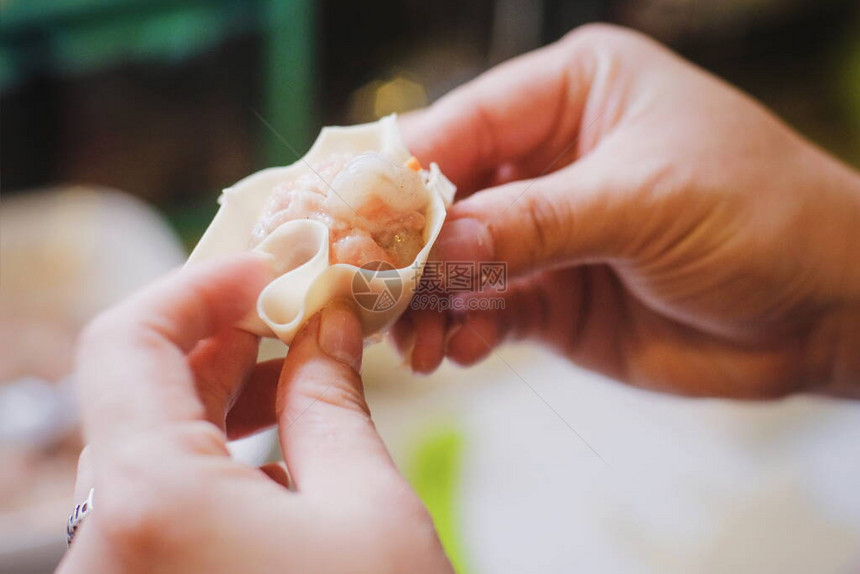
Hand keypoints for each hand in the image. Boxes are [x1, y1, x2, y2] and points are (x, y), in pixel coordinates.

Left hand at [59, 256, 451, 573]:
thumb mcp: (368, 507)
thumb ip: (332, 400)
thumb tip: (329, 325)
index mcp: (149, 503)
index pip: (125, 340)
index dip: (196, 285)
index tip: (266, 270)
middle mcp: (97, 547)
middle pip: (130, 393)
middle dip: (216, 338)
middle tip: (293, 310)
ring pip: (139, 448)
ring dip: (212, 397)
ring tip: (293, 369)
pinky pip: (151, 504)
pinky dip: (206, 457)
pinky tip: (274, 448)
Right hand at [395, 24, 859, 397]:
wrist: (824, 309)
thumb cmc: (759, 217)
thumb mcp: (644, 202)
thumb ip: (537, 222)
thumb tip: (440, 245)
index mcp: (572, 93)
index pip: (465, 122)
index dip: (405, 168)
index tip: (353, 214)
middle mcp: (549, 156)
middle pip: (447, 194)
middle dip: (407, 243)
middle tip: (365, 284)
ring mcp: (546, 230)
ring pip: (458, 260)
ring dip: (427, 299)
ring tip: (412, 340)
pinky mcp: (552, 295)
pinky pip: (487, 309)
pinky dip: (463, 331)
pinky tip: (456, 351)